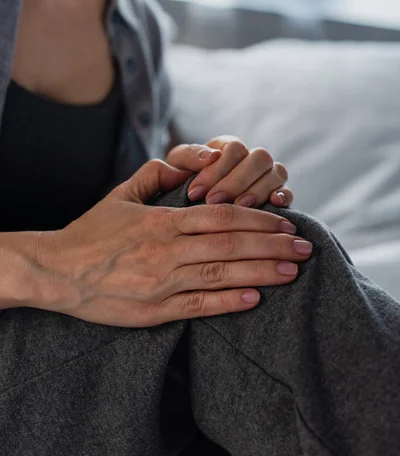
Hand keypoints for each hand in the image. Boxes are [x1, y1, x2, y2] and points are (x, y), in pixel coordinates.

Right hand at [34, 160, 310, 327]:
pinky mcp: (154, 311)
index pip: (221, 217)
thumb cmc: (91, 233)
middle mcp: (165, 251)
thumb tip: (187, 164)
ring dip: (261, 273)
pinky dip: (228, 302)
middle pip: (230, 245)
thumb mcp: (120, 195)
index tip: (284, 222)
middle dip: (272, 246)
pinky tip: (254, 299)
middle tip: (303, 248)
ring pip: (221, 274)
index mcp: (161, 222)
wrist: (56, 271)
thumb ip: (154, 175)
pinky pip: (197, 306)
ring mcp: (161, 282)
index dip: (257, 219)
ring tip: (292, 272)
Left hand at [166, 135, 292, 208]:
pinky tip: (273, 204)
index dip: (216, 170)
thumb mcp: (179, 165)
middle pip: (259, 158)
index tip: (194, 192)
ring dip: (258, 190)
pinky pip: (288, 192)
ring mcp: (269, 177)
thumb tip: (211, 156)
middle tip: (213, 201)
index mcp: (230, 147)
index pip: (234, 149)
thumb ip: (190, 156)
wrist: (189, 209)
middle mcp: (252, 159)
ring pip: (276, 173)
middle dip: (236, 181)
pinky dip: (283, 196)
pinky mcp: (278, 197)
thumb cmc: (182, 182)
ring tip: (239, 207)